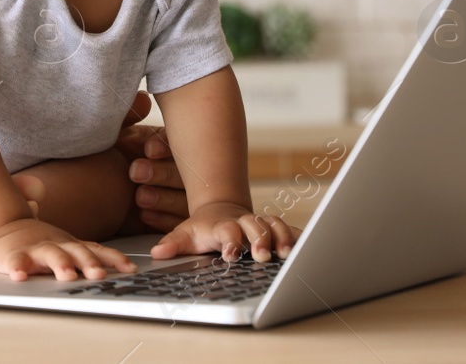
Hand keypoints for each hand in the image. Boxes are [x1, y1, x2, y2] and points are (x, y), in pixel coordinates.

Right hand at [0, 218, 137, 281]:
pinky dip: (17, 268)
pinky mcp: (13, 255)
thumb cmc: (41, 244)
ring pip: (50, 255)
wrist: (5, 227)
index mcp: (72, 246)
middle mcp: (57, 245)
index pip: (97, 251)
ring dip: (59, 264)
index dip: (114, 259)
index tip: (130, 269)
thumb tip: (129, 269)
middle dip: (88, 263)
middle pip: (76, 252)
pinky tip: (19, 276)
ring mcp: (35, 249)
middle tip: (99, 274)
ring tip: (66, 276)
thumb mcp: (68, 247)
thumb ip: (91, 255)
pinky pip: (15, 261)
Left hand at [114, 91, 188, 233]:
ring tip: (139, 196)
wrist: (88, 191)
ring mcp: (181, 197)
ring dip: (163, 198)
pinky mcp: (175, 221)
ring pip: (185, 200)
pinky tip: (144, 215)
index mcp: (174, 145)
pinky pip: (178, 223)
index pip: (179, 144)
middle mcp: (182, 170)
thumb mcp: (117, 136)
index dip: (165, 147)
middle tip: (136, 172)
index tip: (148, 149)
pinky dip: (162, 219)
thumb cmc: (108, 156)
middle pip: (185, 174)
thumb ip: (128, 116)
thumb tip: (143, 99)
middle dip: (162, 173)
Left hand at [150, 202, 299, 262]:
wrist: (220, 211)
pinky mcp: (275, 229)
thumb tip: (156, 253)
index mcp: (222, 225)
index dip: (230, 242)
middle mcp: (244, 222)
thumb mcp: (186, 235)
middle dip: (260, 239)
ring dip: (281, 238)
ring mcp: (260, 224)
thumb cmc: (204, 229)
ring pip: (275, 225)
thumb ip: (173, 244)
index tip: (230, 255)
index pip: (227, 231)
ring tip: (286, 254)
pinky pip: (290, 229)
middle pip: (255, 226)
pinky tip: (309, 248)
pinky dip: (298, 237)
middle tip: (262, 256)